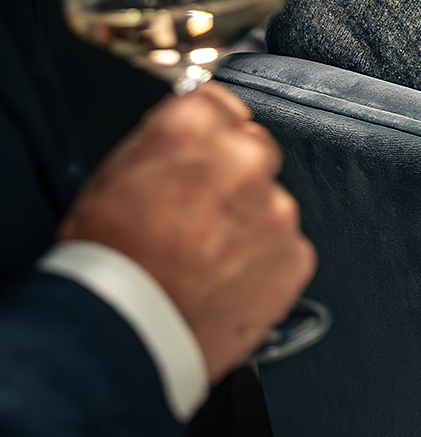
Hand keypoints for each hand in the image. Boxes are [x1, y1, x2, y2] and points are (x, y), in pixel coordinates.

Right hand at [59, 85, 314, 383]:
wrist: (125, 331)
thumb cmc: (108, 262)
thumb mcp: (112, 178)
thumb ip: (164, 144)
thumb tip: (191, 130)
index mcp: (192, 129)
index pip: (218, 105)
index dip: (208, 134)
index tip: (203, 154)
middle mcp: (243, 160)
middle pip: (253, 150)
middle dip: (234, 177)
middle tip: (199, 216)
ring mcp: (275, 209)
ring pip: (270, 202)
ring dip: (248, 223)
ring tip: (206, 259)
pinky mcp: (295, 255)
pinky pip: (286, 249)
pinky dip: (264, 263)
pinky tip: (225, 281)